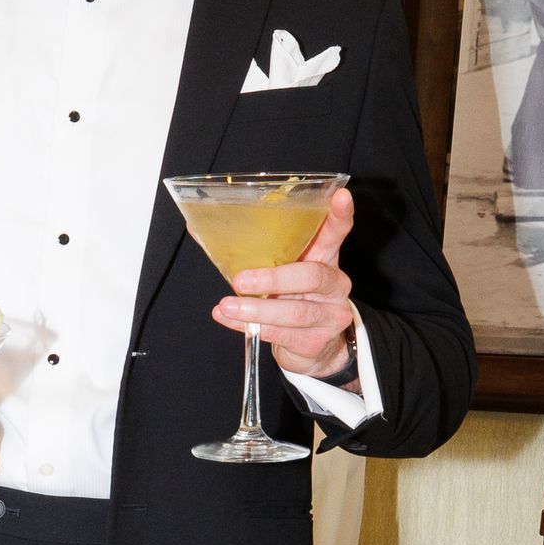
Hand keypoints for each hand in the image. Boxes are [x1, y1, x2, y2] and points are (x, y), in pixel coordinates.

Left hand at [215, 183, 357, 380]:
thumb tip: (202, 228)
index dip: (339, 215)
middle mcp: (334, 285)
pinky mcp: (317, 342)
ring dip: (257, 309)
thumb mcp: (282, 272)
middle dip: (274, 278)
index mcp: (325, 259)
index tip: (340, 196)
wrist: (312, 348)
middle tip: (242, 280)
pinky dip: (251, 327)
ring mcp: (330, 315)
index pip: (336, 232)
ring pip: (295, 312)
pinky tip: (230, 319)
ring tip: (227, 305)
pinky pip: (282, 334)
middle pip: (312, 276)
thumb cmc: (291, 300)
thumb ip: (259, 254)